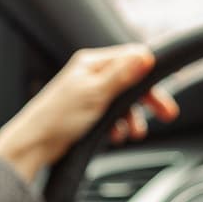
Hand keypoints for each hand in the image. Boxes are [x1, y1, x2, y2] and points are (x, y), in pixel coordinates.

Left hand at [0, 44, 179, 182]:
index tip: (169, 86)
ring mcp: (88, 94)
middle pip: (131, 81)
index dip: (151, 73)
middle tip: (166, 114)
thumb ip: (122, 75)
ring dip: (132, 117)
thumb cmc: (58, 118)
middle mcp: (91, 75)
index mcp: (92, 63)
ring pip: (123, 101)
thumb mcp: (96, 93)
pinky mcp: (86, 113)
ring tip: (134, 133)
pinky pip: (112, 116)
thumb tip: (145, 56)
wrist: (34, 145)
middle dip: (148, 99)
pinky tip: (117, 137)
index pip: (131, 58)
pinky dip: (118, 126)